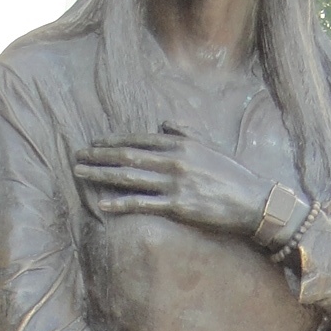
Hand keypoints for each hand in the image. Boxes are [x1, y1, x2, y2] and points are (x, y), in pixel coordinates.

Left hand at [74, 130, 272, 239]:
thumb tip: (162, 124)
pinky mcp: (178, 206)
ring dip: (101, 174)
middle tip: (77, 155)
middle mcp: (173, 160)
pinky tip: (102, 203)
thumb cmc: (232, 175)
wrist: (253, 200)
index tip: (95, 143)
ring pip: (129, 177)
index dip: (113, 141)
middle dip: (99, 155)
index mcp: (180, 143)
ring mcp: (174, 183)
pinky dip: (120, 203)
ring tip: (80, 173)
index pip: (138, 139)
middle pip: (127, 156)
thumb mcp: (208, 146)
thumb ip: (184, 132)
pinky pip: (142, 204)